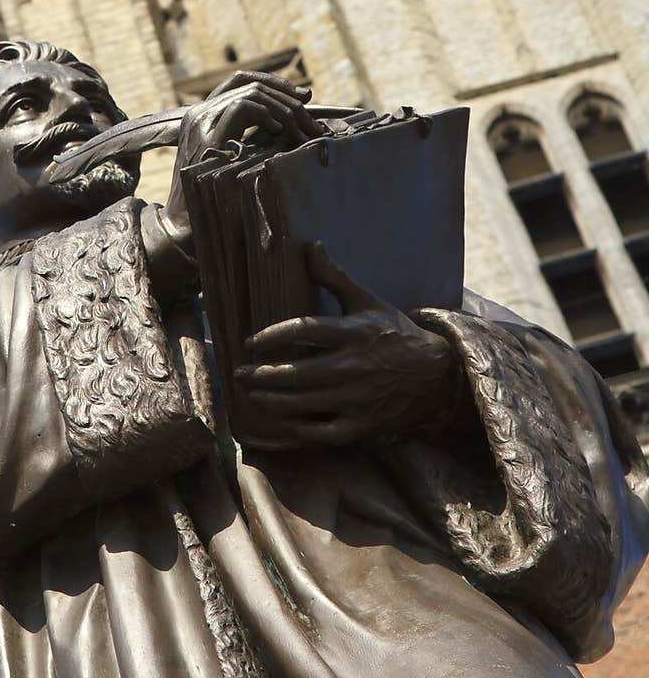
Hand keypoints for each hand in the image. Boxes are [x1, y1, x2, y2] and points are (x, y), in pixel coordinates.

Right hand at [160, 71, 323, 254]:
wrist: (181, 230)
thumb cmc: (214, 202)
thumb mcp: (232, 161)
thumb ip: (251, 140)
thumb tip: (290, 124)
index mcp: (203, 117)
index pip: (239, 81)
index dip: (274, 83)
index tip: (303, 97)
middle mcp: (198, 115)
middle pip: (248, 83)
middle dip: (287, 97)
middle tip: (312, 117)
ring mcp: (200, 124)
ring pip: (250, 93)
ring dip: (284, 109)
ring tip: (302, 132)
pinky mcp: (206, 139)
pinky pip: (243, 108)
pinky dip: (268, 115)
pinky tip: (281, 133)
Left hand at [235, 243, 456, 447]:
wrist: (438, 375)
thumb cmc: (395, 333)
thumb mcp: (368, 301)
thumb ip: (335, 276)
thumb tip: (310, 245)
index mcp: (354, 332)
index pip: (303, 330)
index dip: (271, 336)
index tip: (250, 342)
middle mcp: (355, 366)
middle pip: (297, 372)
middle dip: (262, 374)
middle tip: (239, 373)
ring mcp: (359, 398)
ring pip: (305, 403)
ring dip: (272, 400)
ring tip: (252, 393)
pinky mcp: (364, 425)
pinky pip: (324, 432)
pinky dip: (298, 429)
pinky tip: (281, 421)